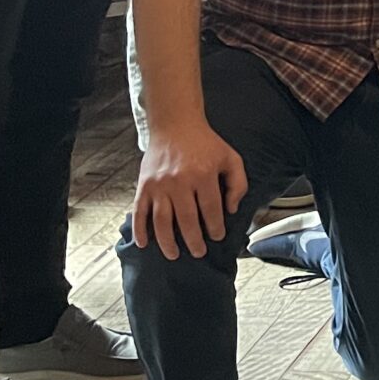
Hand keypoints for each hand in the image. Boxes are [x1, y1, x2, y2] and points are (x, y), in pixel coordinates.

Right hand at [131, 116, 248, 258]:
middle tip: (198, 252)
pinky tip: (144, 243)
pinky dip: (140, 229)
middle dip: (193, 240)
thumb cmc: (205, 143)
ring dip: (167, 242)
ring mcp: (159, 184)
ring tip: (174, 254)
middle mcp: (179, 181)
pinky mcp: (144, 185)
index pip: (211, 209)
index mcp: (203, 174)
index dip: (215, 227)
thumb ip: (238, 183)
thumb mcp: (231, 157)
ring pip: (162, 220)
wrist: (175, 124)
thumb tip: (231, 209)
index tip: (217, 237)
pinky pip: (140, 211)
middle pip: (186, 219)